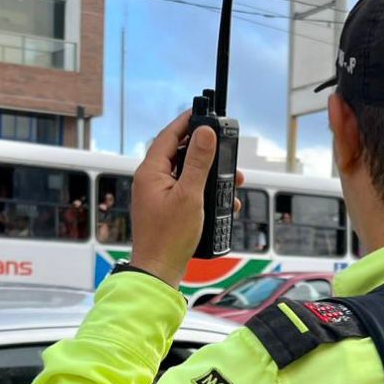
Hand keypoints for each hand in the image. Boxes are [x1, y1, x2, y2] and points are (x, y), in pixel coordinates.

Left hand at [128, 111, 243, 288]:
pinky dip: (205, 192)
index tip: (204, 112)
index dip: (187, 121)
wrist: (158, 271)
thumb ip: (198, 162)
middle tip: (226, 149)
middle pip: (179, 152)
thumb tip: (205, 132)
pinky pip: (186, 190)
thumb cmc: (169, 238)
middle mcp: (151, 180)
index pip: (169, 135)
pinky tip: (222, 202)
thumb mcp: (190, 195)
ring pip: (186, 173)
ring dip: (209, 174)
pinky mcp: (165, 208)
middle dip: (205, 151)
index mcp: (150, 172)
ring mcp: (157, 195)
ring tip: (232, 180)